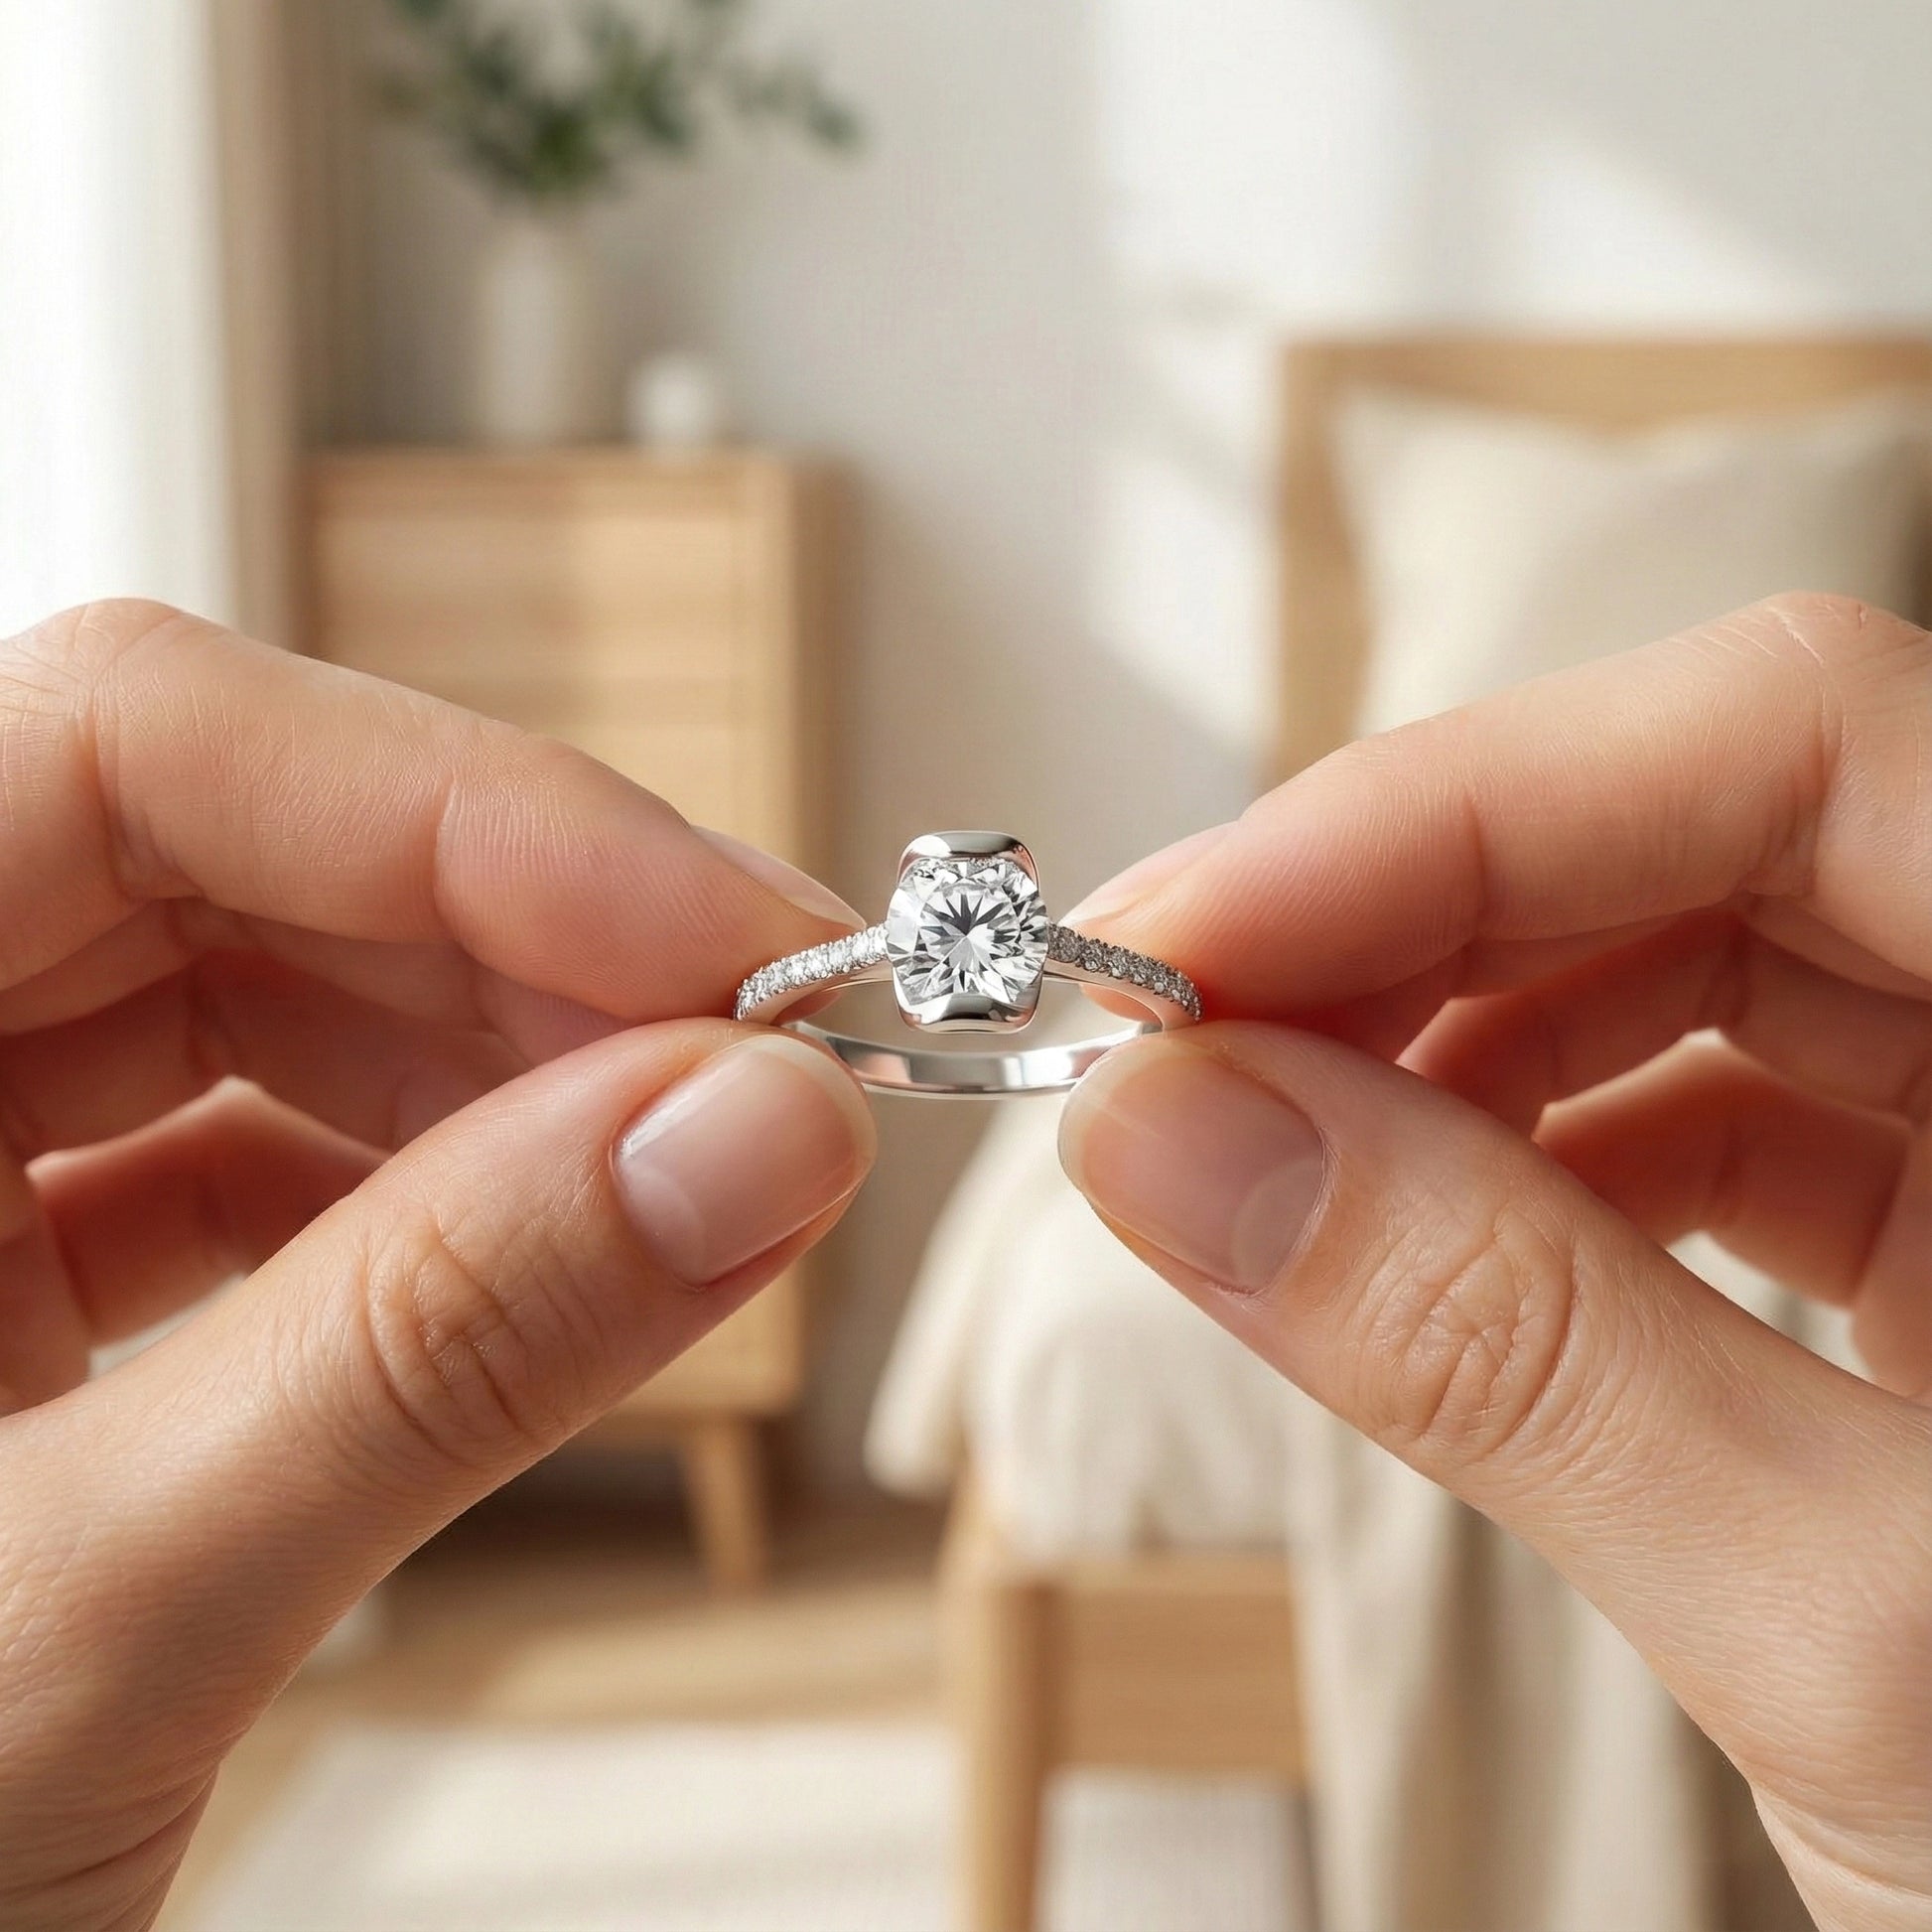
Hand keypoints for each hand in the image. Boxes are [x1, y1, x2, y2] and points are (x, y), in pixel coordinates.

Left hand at [0, 603, 874, 1931]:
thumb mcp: (61, 1638)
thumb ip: (420, 1355)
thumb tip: (752, 1137)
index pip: (128, 742)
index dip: (463, 810)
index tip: (736, 945)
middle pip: (220, 850)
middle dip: (526, 945)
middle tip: (768, 1070)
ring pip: (245, 983)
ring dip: (496, 1062)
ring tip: (685, 1168)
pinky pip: (232, 1141)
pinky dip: (415, 1184)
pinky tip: (539, 1252)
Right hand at [1057, 594, 1931, 1931]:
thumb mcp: (1857, 1628)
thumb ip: (1514, 1354)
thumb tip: (1178, 1142)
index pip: (1795, 744)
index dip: (1453, 805)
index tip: (1188, 940)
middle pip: (1710, 822)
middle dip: (1403, 910)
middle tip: (1166, 1027)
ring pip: (1692, 949)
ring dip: (1439, 1024)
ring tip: (1263, 1135)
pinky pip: (1709, 1100)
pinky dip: (1522, 1143)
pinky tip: (1407, 1226)